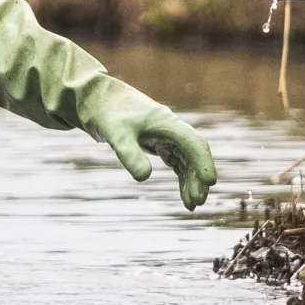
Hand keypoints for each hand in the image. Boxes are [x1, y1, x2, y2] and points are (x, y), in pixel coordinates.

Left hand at [87, 87, 219, 211]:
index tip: (210, 182)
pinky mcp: (156, 141)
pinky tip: (183, 193)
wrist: (94, 98)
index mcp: (166, 122)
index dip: (203, 162)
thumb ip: (129, 154)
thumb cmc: (106, 112)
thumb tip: (144, 178)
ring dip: (191, 180)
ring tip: (192, 205)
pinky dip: (181, 176)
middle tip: (197, 202)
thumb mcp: (115, 134)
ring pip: (186, 159)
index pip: (193, 143)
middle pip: (192, 153)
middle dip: (198, 177)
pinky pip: (175, 160)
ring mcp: (165, 134)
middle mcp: (170, 127)